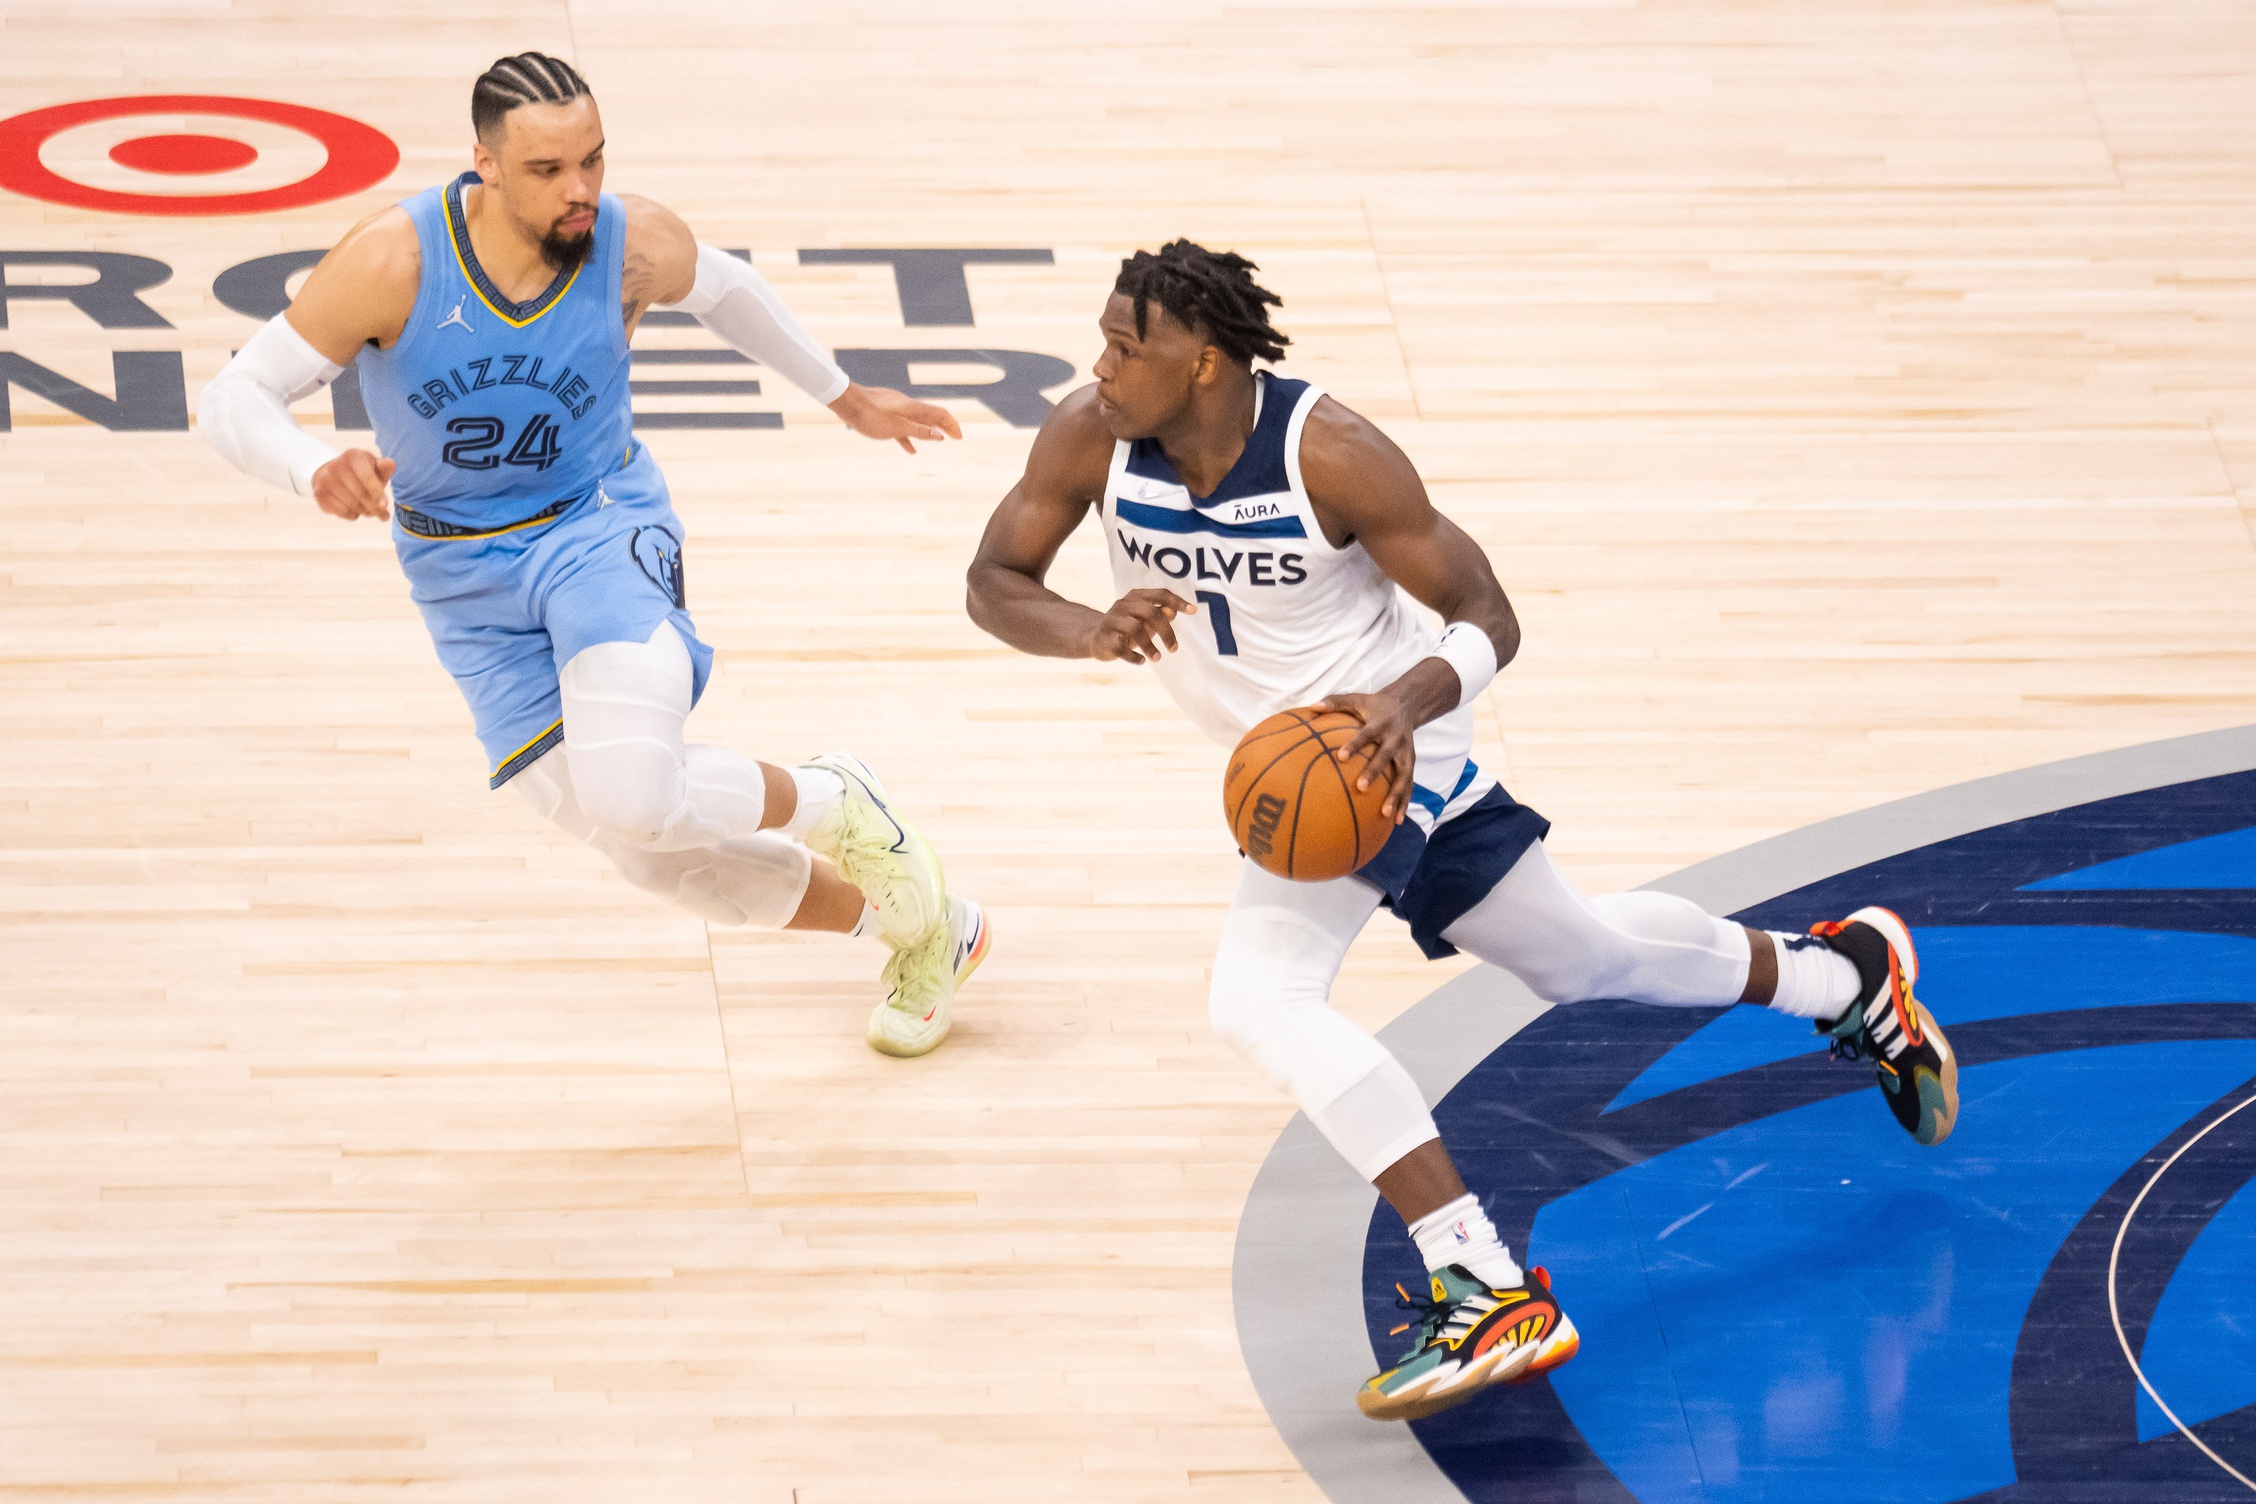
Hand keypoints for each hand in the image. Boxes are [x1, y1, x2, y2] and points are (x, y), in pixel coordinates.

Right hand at [311, 449, 395, 520]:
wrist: (335, 475)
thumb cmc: (363, 473)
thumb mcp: (375, 468)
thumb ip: (385, 467)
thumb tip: (390, 464)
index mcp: (353, 455)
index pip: (366, 477)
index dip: (377, 493)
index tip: (385, 506)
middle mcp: (336, 464)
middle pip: (360, 494)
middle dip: (374, 507)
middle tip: (382, 514)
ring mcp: (325, 479)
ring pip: (351, 505)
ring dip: (365, 512)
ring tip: (370, 511)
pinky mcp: (319, 493)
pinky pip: (341, 511)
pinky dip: (352, 515)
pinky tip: (355, 511)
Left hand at [830, 382, 963, 452]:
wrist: (847, 402)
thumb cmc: (871, 416)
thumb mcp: (897, 428)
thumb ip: (919, 431)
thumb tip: (941, 436)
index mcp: (913, 408)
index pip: (940, 414)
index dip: (952, 425)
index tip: (959, 437)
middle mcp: (907, 406)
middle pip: (931, 415)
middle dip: (944, 426)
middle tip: (955, 437)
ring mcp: (896, 409)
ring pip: (917, 420)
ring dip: (929, 429)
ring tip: (936, 440)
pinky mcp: (886, 413)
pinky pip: (902, 425)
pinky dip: (910, 436)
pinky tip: (910, 448)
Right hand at [1090, 588, 1196, 664]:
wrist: (1096, 639)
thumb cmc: (1128, 629)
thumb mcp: (1145, 621)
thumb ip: (1159, 615)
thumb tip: (1173, 611)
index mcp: (1136, 596)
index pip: (1160, 594)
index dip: (1177, 601)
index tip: (1194, 611)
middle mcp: (1123, 605)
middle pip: (1151, 612)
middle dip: (1166, 631)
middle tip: (1174, 649)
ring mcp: (1112, 620)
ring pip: (1135, 628)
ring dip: (1150, 646)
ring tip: (1158, 658)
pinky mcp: (1105, 637)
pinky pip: (1121, 647)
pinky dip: (1133, 656)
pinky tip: (1141, 662)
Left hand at [1314, 689, 1418, 821]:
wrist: (1406, 704)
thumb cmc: (1374, 705)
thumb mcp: (1356, 698)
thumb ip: (1334, 702)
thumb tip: (1311, 707)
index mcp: (1380, 723)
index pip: (1366, 734)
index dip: (1355, 745)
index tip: (1341, 757)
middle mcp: (1395, 739)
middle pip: (1385, 756)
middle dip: (1375, 772)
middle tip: (1360, 787)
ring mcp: (1406, 752)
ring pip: (1403, 775)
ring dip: (1396, 795)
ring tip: (1385, 814)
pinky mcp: (1411, 763)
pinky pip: (1409, 784)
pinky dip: (1404, 802)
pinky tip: (1396, 821)